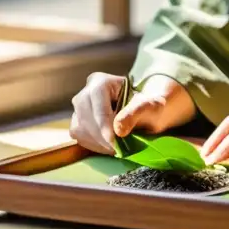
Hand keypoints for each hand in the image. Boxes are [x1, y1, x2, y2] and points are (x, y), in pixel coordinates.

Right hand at [69, 73, 194, 153]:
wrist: (146, 114)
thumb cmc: (149, 106)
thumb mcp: (150, 106)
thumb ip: (136, 112)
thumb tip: (118, 129)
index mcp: (102, 81)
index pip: (97, 99)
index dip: (103, 121)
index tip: (113, 140)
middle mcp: (86, 91)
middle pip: (85, 114)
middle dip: (100, 134)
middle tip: (117, 147)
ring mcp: (79, 108)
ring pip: (79, 127)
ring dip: (96, 141)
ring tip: (115, 147)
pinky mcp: (78, 122)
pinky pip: (79, 136)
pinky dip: (93, 144)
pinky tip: (108, 146)